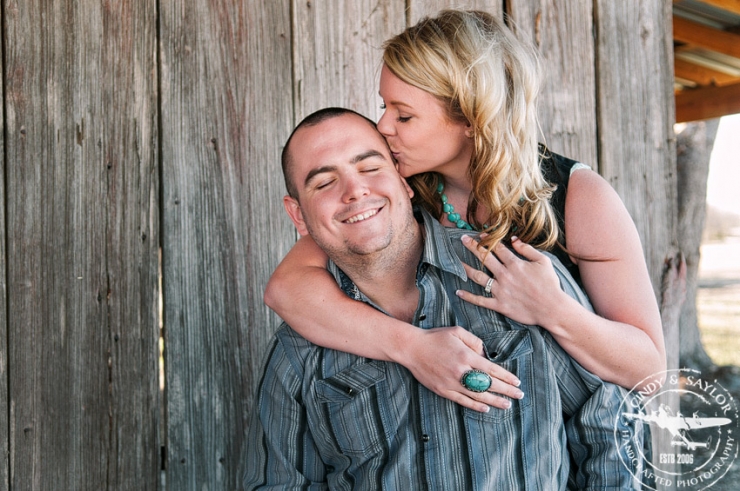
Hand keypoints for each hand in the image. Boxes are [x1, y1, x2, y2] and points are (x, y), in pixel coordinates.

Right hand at [403, 326, 523, 412]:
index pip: (492, 369)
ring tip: (507, 405)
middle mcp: (461, 371)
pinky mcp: (443, 390)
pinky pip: (462, 401)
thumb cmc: (435, 337)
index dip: (506, 377)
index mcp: (466, 356)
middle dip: (506, 391)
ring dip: (495, 401)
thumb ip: (475, 341)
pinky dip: (475, 406)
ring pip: (478, 396)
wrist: (412, 348)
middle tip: (519, 396)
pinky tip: (486, 408)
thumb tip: (485, 355)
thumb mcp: (457, 331)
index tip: (517, 382)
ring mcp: (452, 383)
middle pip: (488, 384)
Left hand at [456, 235, 563, 327]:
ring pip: (478, 277)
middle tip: (463, 240)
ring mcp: (500, 290)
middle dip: (473, 247)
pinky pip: (481, 300)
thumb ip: (527, 249)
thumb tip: (513, 239)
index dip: (488, 240)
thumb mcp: (543, 261)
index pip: (497, 248)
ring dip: (466, 268)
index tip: (480, 235)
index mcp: (515, 264)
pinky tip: (458, 292)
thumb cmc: (550, 284)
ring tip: (456, 262)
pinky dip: (468, 297)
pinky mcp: (499, 305)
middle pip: (485, 258)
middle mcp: (505, 275)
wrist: (552, 308)